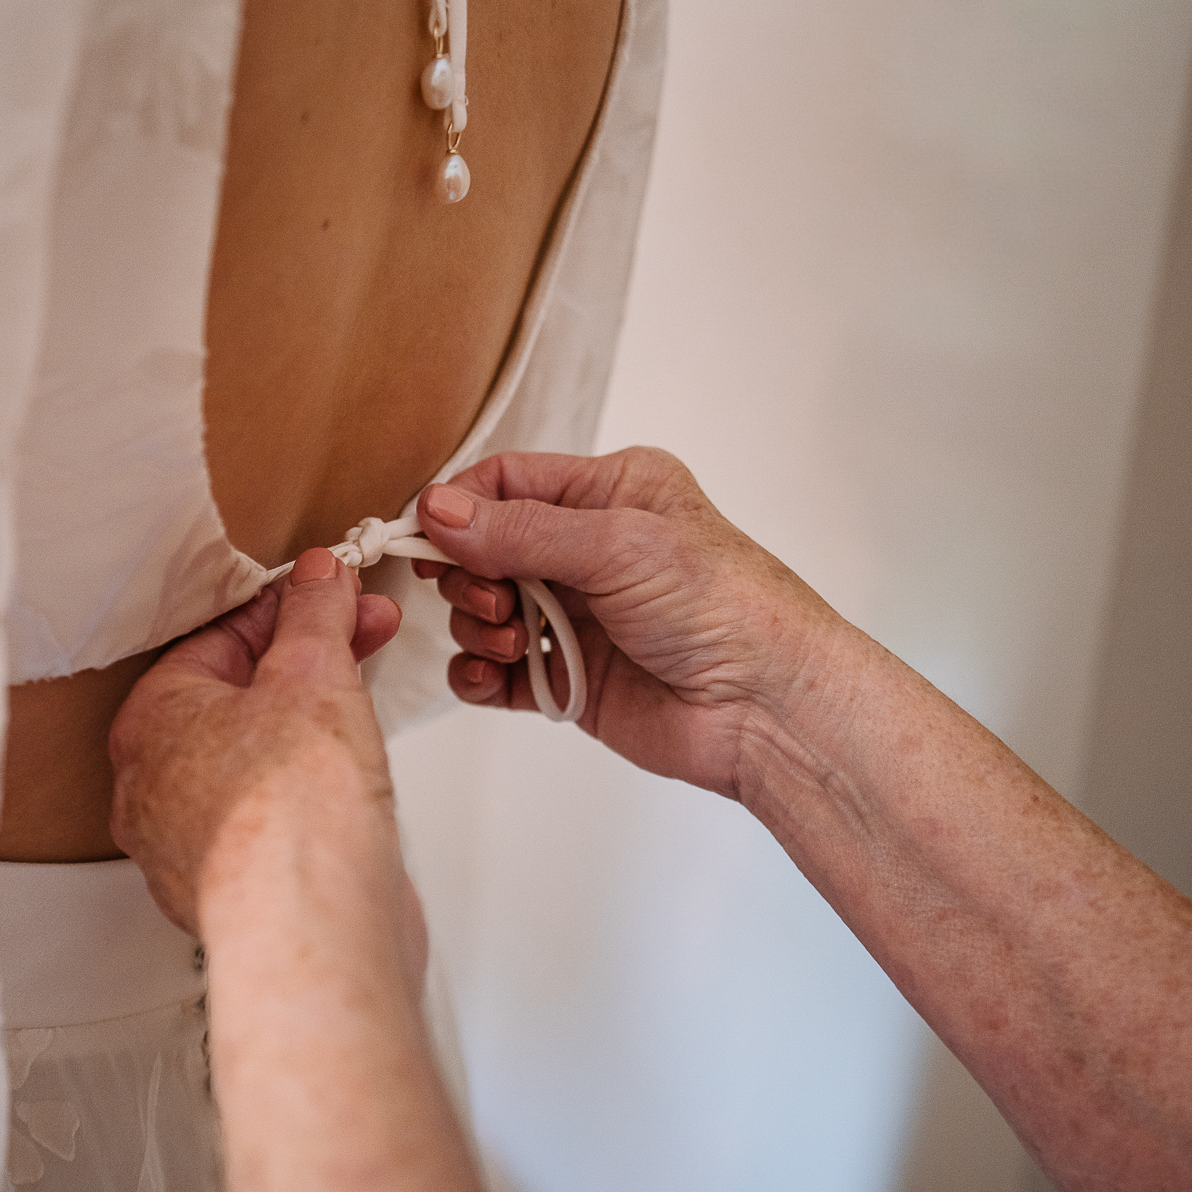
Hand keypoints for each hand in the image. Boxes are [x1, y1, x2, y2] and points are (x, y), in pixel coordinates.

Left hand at [109, 550, 403, 935]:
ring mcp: (192, 844)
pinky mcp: (238, 887)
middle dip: (309, 662)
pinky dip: (310, 788)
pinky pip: (270, 815)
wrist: (313, 929)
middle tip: (367, 636)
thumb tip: (315, 579)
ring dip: (311, 723)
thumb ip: (315, 616)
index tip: (335, 593)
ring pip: (253, 758)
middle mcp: (154, 787)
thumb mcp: (313, 673)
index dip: (289, 607)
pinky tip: (354, 779)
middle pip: (236, 696)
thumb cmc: (288, 816)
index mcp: (149, 722)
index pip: (219, 637)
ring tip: (366, 704)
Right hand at [414, 447, 851, 799]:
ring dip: (478, 628)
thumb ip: (521, 530)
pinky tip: (494, 679)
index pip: (506, 481)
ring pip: (480, 610)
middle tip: (495, 604)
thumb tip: (435, 510)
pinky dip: (479, 674)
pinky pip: (492, 670)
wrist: (768, 710)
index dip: (457, 507)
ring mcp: (575, 615)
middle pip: (481, 548)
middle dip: (469, 576)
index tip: (423, 539)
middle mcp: (588, 548)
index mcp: (611, 491)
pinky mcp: (567, 676)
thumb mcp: (620, 545)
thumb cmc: (725, 608)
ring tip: (515, 645)